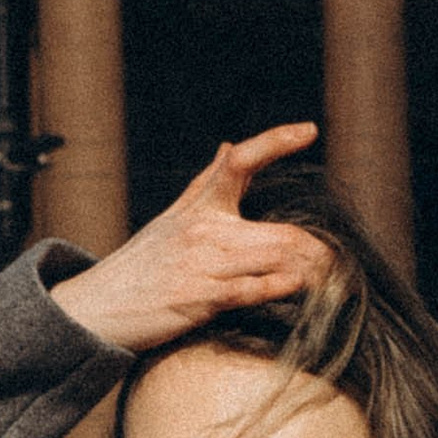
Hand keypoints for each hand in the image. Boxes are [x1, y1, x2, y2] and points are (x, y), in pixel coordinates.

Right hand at [51, 129, 331, 354]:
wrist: (96, 306)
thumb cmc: (139, 264)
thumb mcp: (171, 216)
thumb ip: (205, 181)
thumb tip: (229, 145)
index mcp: (199, 204)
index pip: (238, 160)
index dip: (276, 141)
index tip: (309, 131)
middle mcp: (203, 229)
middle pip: (281, 232)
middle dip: (318, 251)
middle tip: (341, 263)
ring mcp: (202, 264)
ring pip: (275, 259)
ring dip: (311, 273)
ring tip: (331, 283)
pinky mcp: (199, 299)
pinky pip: (252, 290)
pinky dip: (281, 289)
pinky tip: (298, 290)